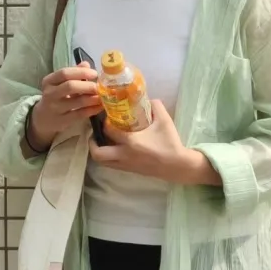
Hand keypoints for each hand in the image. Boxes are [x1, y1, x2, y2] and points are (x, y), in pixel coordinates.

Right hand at [30, 62, 102, 148]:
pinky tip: (100, 106)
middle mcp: (50, 94)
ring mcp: (56, 108)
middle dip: (88, 86)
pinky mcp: (63, 120)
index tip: (94, 73)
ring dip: (93, 98)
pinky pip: (81, 114)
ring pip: (78, 101)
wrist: (43, 118)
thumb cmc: (55, 96)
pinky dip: (93, 109)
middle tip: (99, 87)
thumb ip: (73, 73)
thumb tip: (87, 64)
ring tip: (103, 96)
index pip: (64, 73)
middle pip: (70, 86)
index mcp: (49, 81)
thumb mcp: (59, 83)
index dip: (81, 72)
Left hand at [89, 100, 208, 183]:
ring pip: (102, 162)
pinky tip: (112, 148)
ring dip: (97, 151)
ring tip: (100, 141)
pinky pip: (110, 165)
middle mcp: (124, 155)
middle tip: (94, 133)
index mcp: (131, 142)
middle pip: (98, 153)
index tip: (106, 116)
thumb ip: (156, 107)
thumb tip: (148, 99)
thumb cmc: (170, 143)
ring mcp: (125, 164)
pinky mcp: (128, 170)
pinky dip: (106, 157)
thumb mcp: (165, 121)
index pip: (109, 131)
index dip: (104, 122)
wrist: (178, 166)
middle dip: (91, 143)